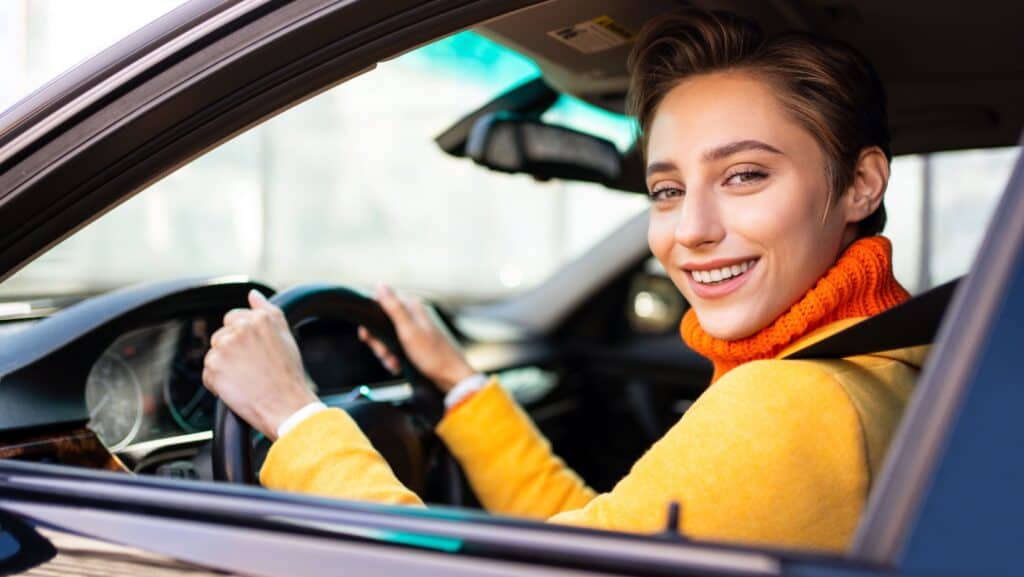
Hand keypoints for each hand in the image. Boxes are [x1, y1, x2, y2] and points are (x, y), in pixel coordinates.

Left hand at [202, 289, 317, 439]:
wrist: (286, 405)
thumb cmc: (288, 375)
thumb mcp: (286, 335)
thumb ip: (268, 309)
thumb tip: (253, 294)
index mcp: (258, 318)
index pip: (233, 319)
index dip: (242, 339)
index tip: (252, 353)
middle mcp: (240, 329)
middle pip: (221, 337)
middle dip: (231, 352)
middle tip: (251, 369)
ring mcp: (225, 347)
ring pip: (214, 355)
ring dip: (224, 368)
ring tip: (245, 379)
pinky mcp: (213, 367)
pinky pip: (208, 374)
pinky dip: (218, 384)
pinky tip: (237, 389)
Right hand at [358, 283, 474, 392]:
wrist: (451, 377)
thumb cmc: (433, 355)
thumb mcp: (409, 331)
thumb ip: (394, 307)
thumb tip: (380, 284)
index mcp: (413, 308)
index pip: (382, 304)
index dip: (371, 320)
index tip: (367, 335)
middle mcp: (414, 317)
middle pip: (383, 325)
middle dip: (380, 343)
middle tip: (386, 354)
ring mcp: (415, 332)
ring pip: (388, 339)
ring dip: (387, 354)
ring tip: (395, 363)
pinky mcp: (416, 345)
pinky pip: (397, 349)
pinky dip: (395, 359)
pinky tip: (399, 367)